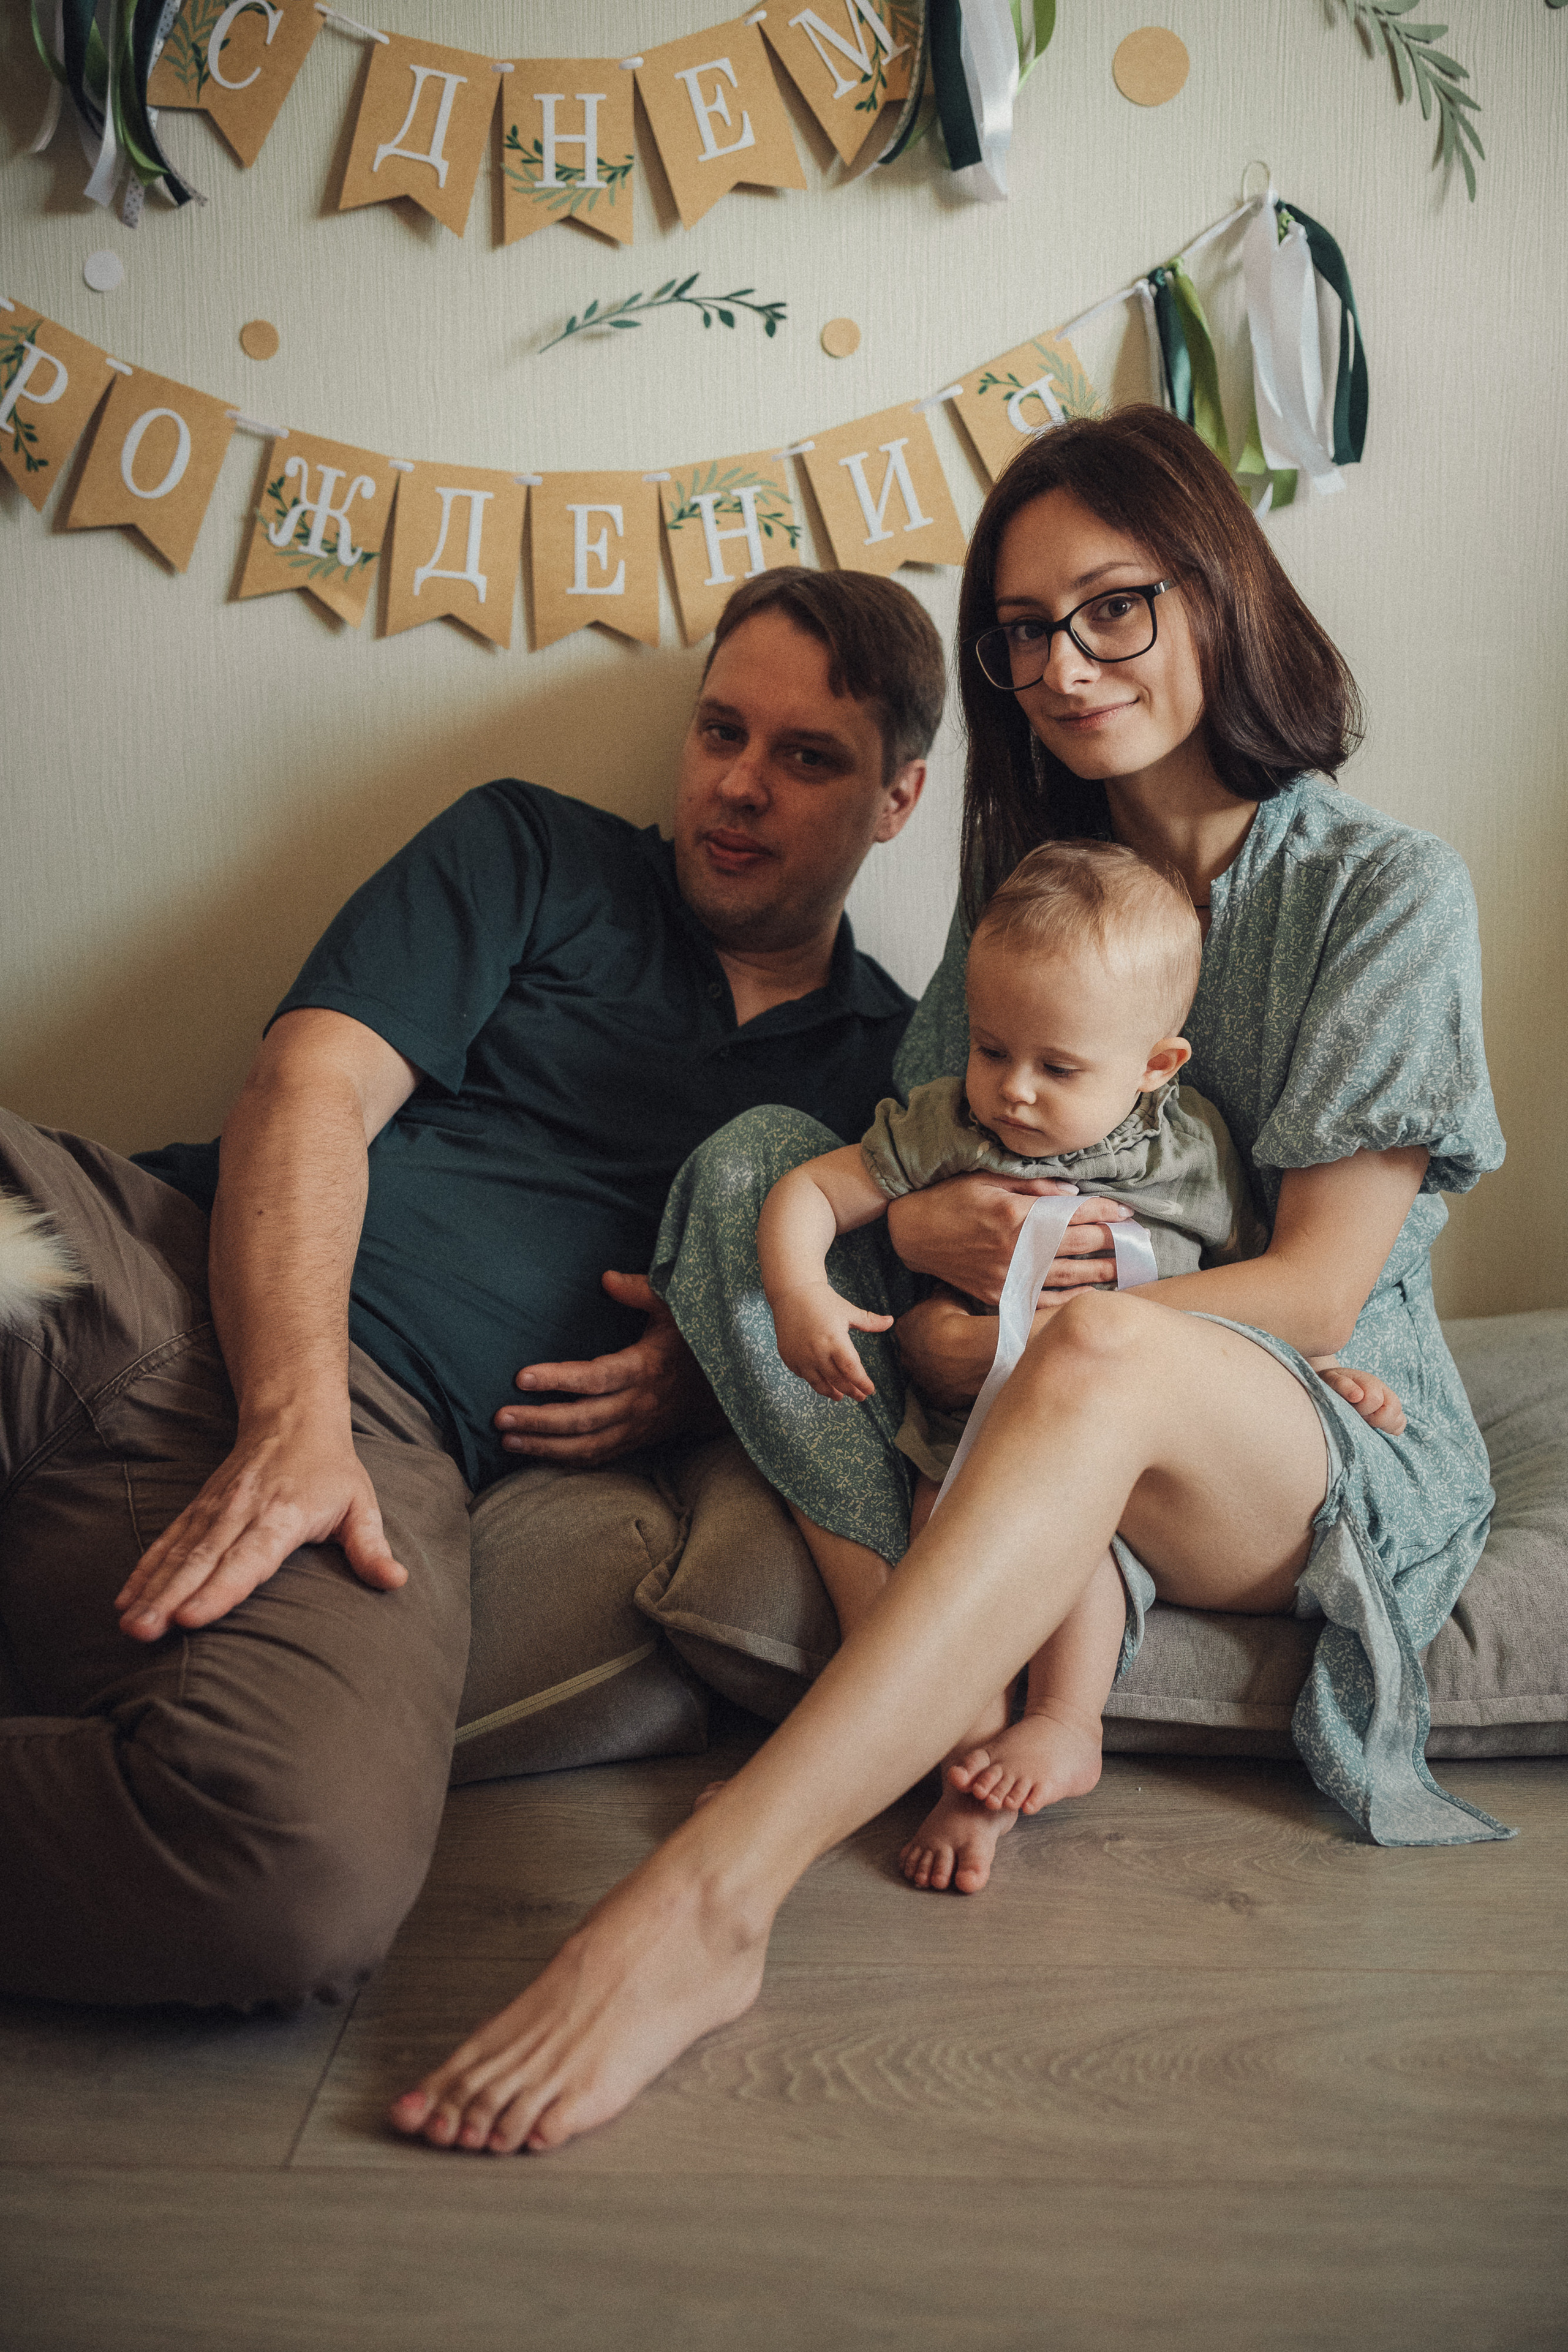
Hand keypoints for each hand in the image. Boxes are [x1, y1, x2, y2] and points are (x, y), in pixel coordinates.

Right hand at [114, 1414, 406, 1642]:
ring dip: (151, 1588)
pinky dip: (146, 1569)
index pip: (249, 1558)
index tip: (190, 1617)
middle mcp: (242, 1512)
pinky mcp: (200, 1509)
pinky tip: (126, 1598)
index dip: (220, 1589)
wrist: (292, 1415)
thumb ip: (371, 1547)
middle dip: (170, 1598)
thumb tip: (396, 1581)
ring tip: (128, 1623)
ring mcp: (216, 1510)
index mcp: (283, 1516)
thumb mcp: (360, 1503)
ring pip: (179, 1553)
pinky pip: (168, 1542)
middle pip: (202, 1561)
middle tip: (143, 1632)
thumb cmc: (330, 1468)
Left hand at [494, 1271, 722, 1465]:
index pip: (595, 1378)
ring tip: (507, 1439)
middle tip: (500, 1417)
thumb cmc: (693, 1342)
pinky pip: (597, 1457)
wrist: (726, 1389)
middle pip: (583, 1419)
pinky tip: (535, 1453)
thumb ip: (640, 1292)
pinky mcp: (635, 1441)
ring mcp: (637, 1428)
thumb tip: (606, 1279)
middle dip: (539, 1421)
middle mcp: (639, 1404)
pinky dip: (565, 1459)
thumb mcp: (675, 1308)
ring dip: (545, 1446)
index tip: (522, 1377)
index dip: (559, 1379)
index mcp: (645, 1368)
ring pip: (587, 1446)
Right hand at [769, 1281, 893, 1402]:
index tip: (870, 1390)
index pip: (851, 1370)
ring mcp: (801, 1357)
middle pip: (837, 1380)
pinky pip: (804, 1376)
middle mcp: (817, 1352)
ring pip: (819, 1383)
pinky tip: (822, 1382)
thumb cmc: (823, 1300)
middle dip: (851, 1391)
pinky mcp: (789, 1358)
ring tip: (840, 1396)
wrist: (792, 1293)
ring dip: (832, 1392)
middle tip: (861, 1397)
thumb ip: (869, 1321)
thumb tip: (891, 1321)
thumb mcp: (848, 1311)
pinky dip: (815, 1381)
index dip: (862, 1383)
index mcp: (835, 1340)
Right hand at [885, 1176, 1130, 1306]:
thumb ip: (1034, 1186)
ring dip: (1101, 1273)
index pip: (1076, 1214)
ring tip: (1125, 1270)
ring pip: (1068, 1277)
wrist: (912, 1234)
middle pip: (1079, 1247)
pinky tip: (1089, 1294)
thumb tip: (1073, 1193)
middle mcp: (1018, 1248)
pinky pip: (1043, 1300)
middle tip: (1137, 1244)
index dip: (1106, 1213)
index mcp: (1018, 1215)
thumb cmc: (949, 1199)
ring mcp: (1009, 1276)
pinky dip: (1069, 1298)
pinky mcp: (1000, 1295)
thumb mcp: (988, 1179)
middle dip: (1112, 1243)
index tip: (1126, 1214)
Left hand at [893, 1287, 997, 1415]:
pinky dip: (950, 1390)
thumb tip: (938, 1287)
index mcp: (904, 1331)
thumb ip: (938, 1294)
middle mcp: (906, 1358)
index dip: (923, 1329)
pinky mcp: (937, 1399)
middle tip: (949, 1347)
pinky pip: (942, 1395)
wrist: (972, 1348)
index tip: (938, 1328)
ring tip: (960, 1365)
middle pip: (913, 1355)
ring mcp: (921, 1381)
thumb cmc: (958, 1318)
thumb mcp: (946, 1296)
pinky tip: (963, 1382)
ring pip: (927, 1376)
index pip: (907, 1329)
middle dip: (927, 1352)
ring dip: (939, 1372)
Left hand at [1310, 1358, 1406, 1435]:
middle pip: (1393, 1409)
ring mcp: (1389, 1402)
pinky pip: (1400, 1424)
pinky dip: (1391, 1429)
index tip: (1351, 1408)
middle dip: (1375, 1418)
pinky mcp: (1391, 1413)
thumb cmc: (1330, 1383)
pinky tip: (1377, 1428)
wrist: (1333, 1384)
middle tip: (1360, 1417)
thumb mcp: (1330, 1379)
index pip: (1374, 1399)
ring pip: (1399, 1418)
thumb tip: (1358, 1396)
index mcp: (1369, 1382)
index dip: (1362, 1409)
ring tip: (1367, 1423)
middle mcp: (1383, 1391)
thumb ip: (1342, 1385)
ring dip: (1384, 1425)